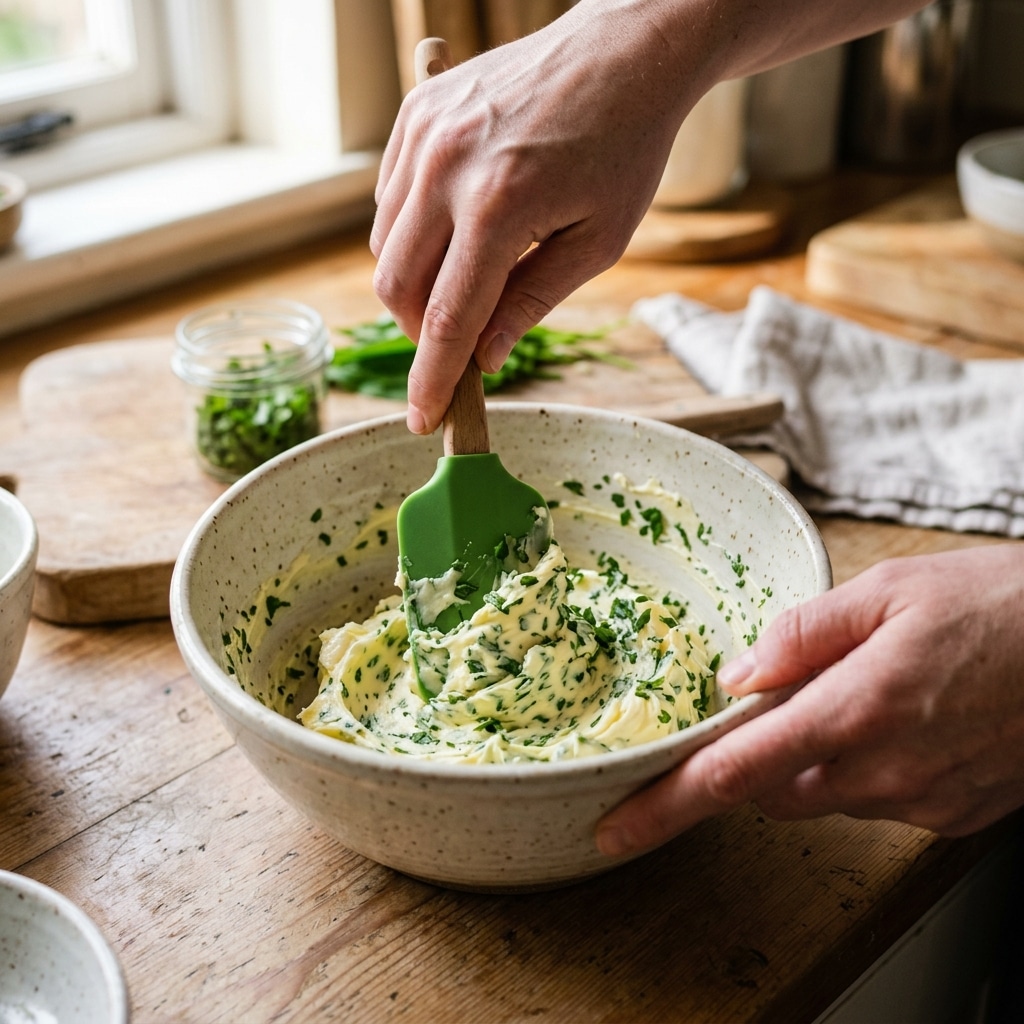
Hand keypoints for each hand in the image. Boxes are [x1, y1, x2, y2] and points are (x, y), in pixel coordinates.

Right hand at [371, 2, 707, 433]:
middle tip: (460, 342)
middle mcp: (446, 168)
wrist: (623, 52)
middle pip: (396, 287)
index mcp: (500, 207)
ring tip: (468, 276)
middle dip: (421, 333)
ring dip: (414, 283)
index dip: (432, 379)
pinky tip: (454, 228)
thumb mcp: (597, 242)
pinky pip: (388, 200)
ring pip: (383, 246)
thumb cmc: (624, 148)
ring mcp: (424, 136)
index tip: (423, 420)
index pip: (447, 318)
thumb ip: (531, 302)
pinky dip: (410, 233)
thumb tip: (484, 358)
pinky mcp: (416, 116)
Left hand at [596, 545, 1023, 855]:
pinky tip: (898, 719)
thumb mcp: (889, 590)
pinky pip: (874, 802)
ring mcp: (922, 802)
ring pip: (820, 796)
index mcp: (853, 712)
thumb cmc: (999, 605)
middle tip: (774, 700)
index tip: (617, 827)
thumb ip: (800, 634)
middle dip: (752, 757)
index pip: (733, 774)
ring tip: (857, 693)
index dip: (665, 805)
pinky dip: (860, 768)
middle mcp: (883, 773)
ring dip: (809, 758)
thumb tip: (737, 675)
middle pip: (770, 790)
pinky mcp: (952, 815)